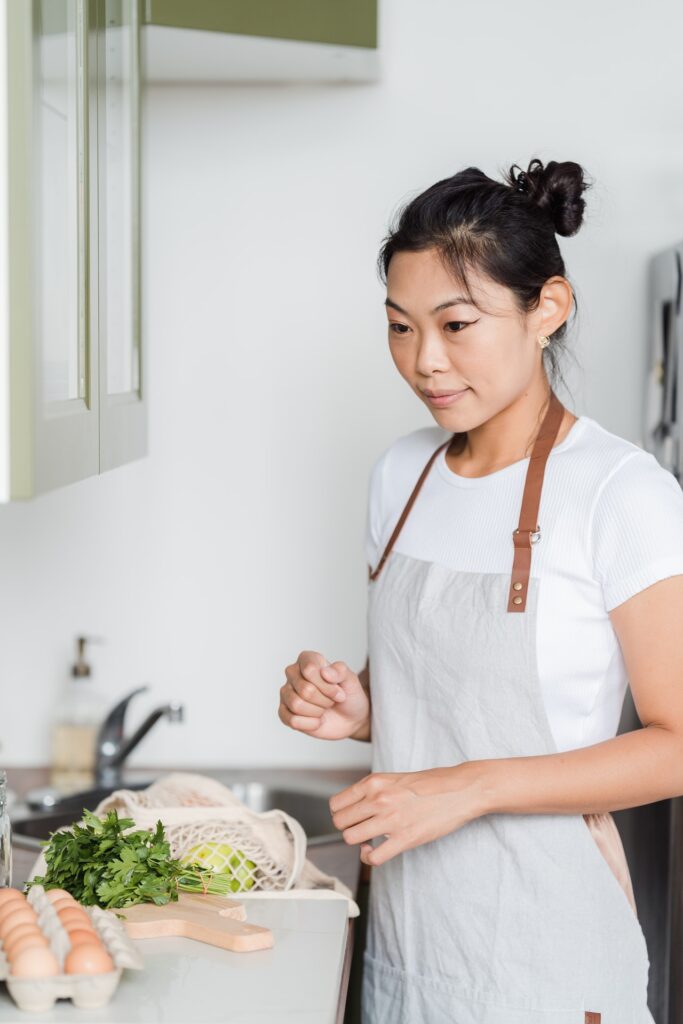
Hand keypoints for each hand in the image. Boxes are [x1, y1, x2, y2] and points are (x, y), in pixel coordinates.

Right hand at [278, 650, 369, 740]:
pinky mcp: (285, 713)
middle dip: (325, 700)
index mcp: (307, 659)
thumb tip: (324, 672)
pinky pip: (292, 721)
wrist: (350, 718)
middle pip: (305, 690)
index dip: (327, 686)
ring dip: (317, 711)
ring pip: (297, 705)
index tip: (339, 691)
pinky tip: (317, 720)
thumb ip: (341, 671)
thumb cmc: (348, 695)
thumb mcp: (351, 680)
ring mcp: (287, 693)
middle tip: (332, 701)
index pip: (310, 669)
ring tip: (323, 709)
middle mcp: (293, 673)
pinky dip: (310, 724)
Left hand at [328, 764, 487, 865]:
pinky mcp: (405, 839)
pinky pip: (373, 857)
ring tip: (368, 838)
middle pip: (340, 822)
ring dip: (357, 842)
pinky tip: (375, 851)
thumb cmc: (432, 783)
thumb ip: (374, 790)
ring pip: (350, 838)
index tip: (349, 817)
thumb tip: (355, 807)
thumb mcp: (395, 778)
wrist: (461, 790)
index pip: (336, 803)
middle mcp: (379, 799)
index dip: (341, 813)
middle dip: (347, 828)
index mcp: (375, 782)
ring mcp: (391, 819)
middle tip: (360, 828)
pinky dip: (370, 858)